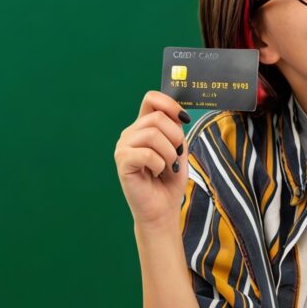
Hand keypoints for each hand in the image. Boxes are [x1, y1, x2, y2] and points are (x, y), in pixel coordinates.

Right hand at [114, 91, 191, 228]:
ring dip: (169, 153)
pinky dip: (159, 164)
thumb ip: (176, 129)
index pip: (151, 98)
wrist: (162, 209)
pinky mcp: (122, 161)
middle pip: (157, 117)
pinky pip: (146, 153)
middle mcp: (131, 133)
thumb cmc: (170, 181)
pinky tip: (156, 172)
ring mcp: (123, 146)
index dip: (170, 104)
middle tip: (175, 157)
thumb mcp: (179, 149)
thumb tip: (178, 115)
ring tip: (167, 166)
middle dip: (175, 137)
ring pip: (152, 134)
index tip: (184, 120)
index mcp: (143, 127)